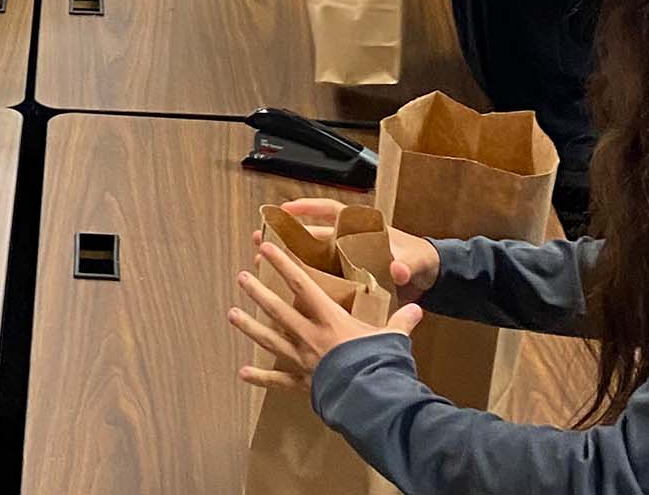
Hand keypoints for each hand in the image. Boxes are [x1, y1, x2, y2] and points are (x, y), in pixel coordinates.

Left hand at [228, 241, 422, 392]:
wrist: (369, 399)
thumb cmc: (380, 363)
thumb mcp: (393, 337)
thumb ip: (401, 321)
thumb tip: (417, 308)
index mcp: (330, 319)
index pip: (301, 284)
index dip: (283, 264)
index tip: (265, 249)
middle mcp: (310, 336)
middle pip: (278, 310)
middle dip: (258, 292)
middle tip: (241, 277)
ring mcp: (302, 361)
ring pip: (270, 340)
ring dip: (249, 327)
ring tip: (231, 314)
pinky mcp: (302, 384)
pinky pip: (277, 381)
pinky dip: (260, 377)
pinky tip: (242, 373)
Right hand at [255, 199, 441, 304]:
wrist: (431, 279)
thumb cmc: (420, 261)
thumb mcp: (414, 260)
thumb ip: (404, 264)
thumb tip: (397, 268)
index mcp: (363, 230)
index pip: (333, 212)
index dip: (309, 208)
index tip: (285, 208)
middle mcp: (350, 244)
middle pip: (313, 235)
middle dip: (287, 236)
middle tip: (261, 238)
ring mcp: (348, 262)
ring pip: (311, 258)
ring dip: (288, 258)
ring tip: (261, 262)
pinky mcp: (349, 282)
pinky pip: (322, 280)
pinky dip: (305, 284)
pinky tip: (284, 292)